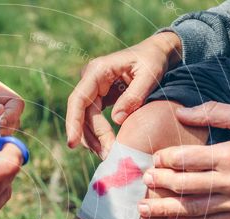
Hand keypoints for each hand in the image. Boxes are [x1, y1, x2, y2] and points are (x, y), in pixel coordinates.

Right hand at [66, 32, 181, 157]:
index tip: (72, 143)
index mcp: (98, 70)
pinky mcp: (100, 98)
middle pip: (81, 113)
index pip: (78, 99)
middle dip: (90, 136)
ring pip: (85, 119)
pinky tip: (106, 146)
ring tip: (107, 154)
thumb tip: (117, 120)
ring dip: (93, 138)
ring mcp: (94, 89)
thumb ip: (134, 96)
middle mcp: (90, 79)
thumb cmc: (154, 60)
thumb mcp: (150, 76)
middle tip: (106, 154)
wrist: (157, 53)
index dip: (73, 122)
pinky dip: (99, 134)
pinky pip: (93, 118)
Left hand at [137, 102, 229, 218]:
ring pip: (194, 209)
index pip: (190, 159)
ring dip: (166, 209)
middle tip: (144, 180)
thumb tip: (180, 111)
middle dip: (161, 183)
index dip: (168, 159)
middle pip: (187, 185)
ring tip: (144, 208)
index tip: (154, 158)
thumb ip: (214, 112)